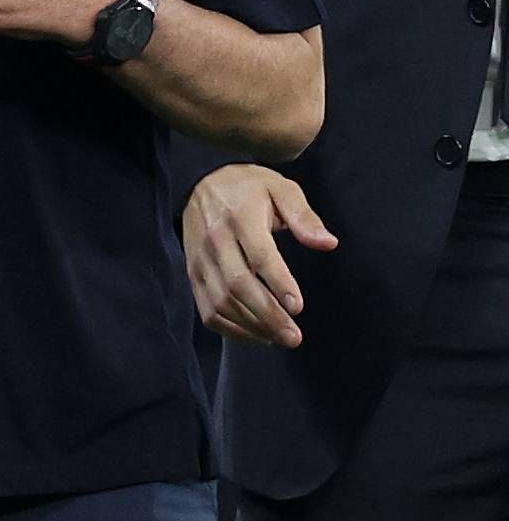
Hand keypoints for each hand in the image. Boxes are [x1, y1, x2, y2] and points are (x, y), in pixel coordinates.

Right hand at [183, 165, 337, 347]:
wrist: (199, 182)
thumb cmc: (248, 188)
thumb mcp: (280, 189)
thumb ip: (303, 216)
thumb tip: (328, 243)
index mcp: (239, 216)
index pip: (258, 255)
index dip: (278, 282)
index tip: (298, 306)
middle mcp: (215, 239)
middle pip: (238, 284)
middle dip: (267, 315)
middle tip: (294, 337)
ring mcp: (200, 259)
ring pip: (221, 301)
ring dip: (251, 326)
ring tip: (280, 338)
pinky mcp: (193, 273)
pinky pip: (207, 309)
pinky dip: (230, 329)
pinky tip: (257, 334)